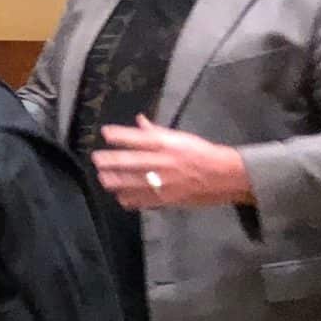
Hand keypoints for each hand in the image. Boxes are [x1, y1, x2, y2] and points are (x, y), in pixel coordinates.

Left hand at [93, 115, 253, 210]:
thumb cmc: (201, 153)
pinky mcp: (166, 198)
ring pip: (132, 182)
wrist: (224, 176)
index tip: (105, 133)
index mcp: (167, 145)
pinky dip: (128, 198)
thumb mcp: (179, 138)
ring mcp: (163, 182)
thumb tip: (139, 120)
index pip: (138, 138)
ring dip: (114, 181)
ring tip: (103, 178)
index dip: (119, 135)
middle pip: (130, 161)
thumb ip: (156, 131)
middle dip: (110, 160)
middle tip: (96, 159)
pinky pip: (142, 200)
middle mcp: (163, 163)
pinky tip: (120, 196)